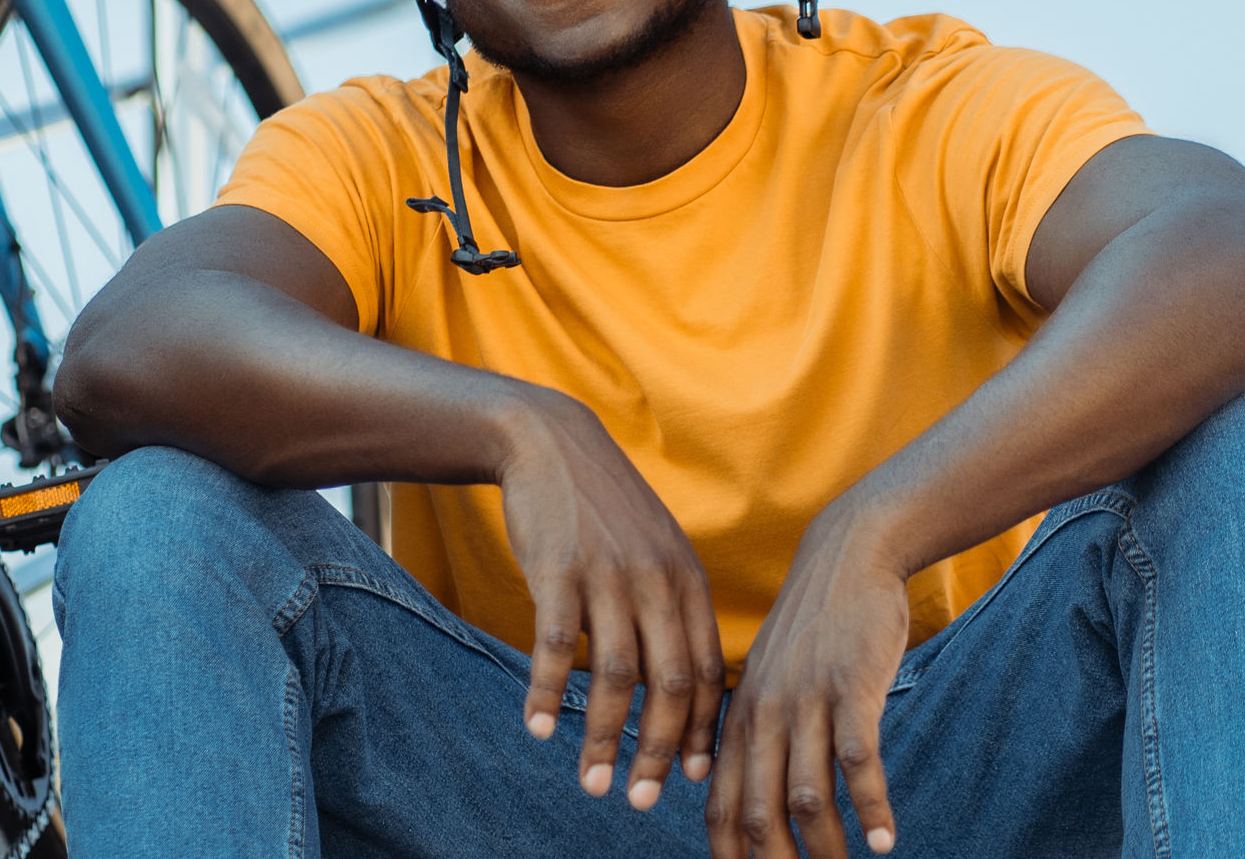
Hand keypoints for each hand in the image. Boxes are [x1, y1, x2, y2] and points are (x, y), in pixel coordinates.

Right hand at [494, 390, 725, 810]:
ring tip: (591, 784)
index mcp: (688, 583)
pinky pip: (555, 645)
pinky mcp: (559, 568)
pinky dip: (546, 693)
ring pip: (614, 675)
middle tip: (640, 801)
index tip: (693, 779)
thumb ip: (671, 611)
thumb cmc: (604, 510)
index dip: (703, 731)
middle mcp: (657, 582)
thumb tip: (680, 686)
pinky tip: (537, 728)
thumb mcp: (655, 552)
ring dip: (603, 738)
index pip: (707, 672)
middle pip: (669, 684)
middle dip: (658, 751)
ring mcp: (609, 574)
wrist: (552, 442)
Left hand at [708, 510, 910, 858]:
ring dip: (825, 850)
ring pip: (806, 798)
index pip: (721, 807)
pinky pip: (857, 762)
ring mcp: (805, 702)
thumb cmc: (814, 627)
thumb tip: (757, 797)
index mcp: (739, 719)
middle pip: (757, 814)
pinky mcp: (850, 689)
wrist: (848, 554)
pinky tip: (886, 842)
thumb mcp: (771, 678)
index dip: (731, 857)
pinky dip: (871, 808)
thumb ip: (759, 733)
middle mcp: (764, 715)